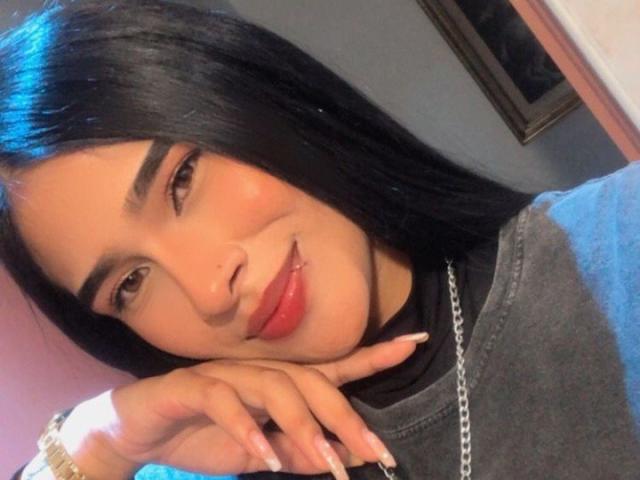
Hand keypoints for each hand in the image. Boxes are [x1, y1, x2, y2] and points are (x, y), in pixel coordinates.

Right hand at [60, 333, 427, 479]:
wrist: (140, 432)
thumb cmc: (204, 436)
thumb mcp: (261, 454)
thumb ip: (298, 453)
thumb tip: (342, 459)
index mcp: (280, 384)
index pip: (334, 368)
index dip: (373, 355)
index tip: (413, 344)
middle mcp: (260, 371)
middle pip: (312, 383)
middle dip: (344, 417)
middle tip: (374, 453)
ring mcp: (228, 375)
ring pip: (276, 388)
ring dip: (302, 426)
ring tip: (325, 462)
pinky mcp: (194, 386)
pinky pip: (226, 402)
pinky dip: (246, 428)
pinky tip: (263, 455)